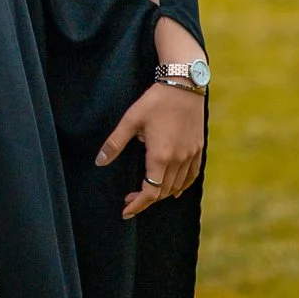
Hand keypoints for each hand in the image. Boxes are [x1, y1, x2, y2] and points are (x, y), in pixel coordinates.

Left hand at [97, 83, 204, 218]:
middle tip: (129, 200)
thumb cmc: (155, 101)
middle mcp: (178, 160)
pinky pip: (192, 175)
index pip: (150, 191)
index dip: (138, 204)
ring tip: (146, 194)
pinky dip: (182, 186)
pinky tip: (175, 191)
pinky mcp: (198, 149)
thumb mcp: (130, 120)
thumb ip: (115, 143)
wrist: (184, 85)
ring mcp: (191, 155)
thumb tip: (100, 162)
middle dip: (146, 199)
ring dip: (161, 194)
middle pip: (163, 191)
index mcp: (160, 156)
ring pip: (177, 186)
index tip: (126, 211)